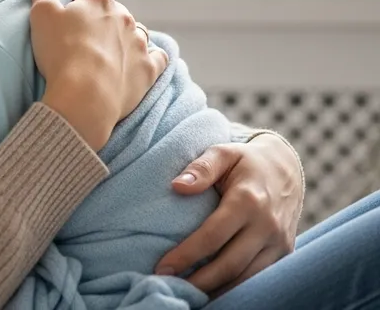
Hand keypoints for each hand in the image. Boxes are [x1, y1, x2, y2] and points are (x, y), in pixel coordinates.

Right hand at [30, 0, 166, 149]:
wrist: (85, 98)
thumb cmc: (60, 53)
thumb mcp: (41, 13)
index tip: (59, 15)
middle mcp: (124, 15)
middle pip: (108, 9)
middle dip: (94, 18)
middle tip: (75, 38)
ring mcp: (139, 42)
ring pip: (133, 30)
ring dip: (121, 35)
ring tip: (103, 51)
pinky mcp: (148, 69)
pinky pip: (156, 56)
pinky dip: (148, 56)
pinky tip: (137, 61)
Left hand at [154, 133, 302, 296]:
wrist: (286, 169)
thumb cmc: (245, 160)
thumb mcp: (222, 153)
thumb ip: (201, 167)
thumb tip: (177, 186)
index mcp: (248, 200)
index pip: (213, 236)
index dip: (187, 255)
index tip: (162, 267)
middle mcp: (267, 226)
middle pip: (229, 265)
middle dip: (198, 282)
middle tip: (168, 287)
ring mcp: (280, 243)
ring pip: (246, 279)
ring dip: (216, 291)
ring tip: (186, 294)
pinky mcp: (285, 254)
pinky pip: (259, 278)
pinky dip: (236, 288)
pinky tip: (212, 291)